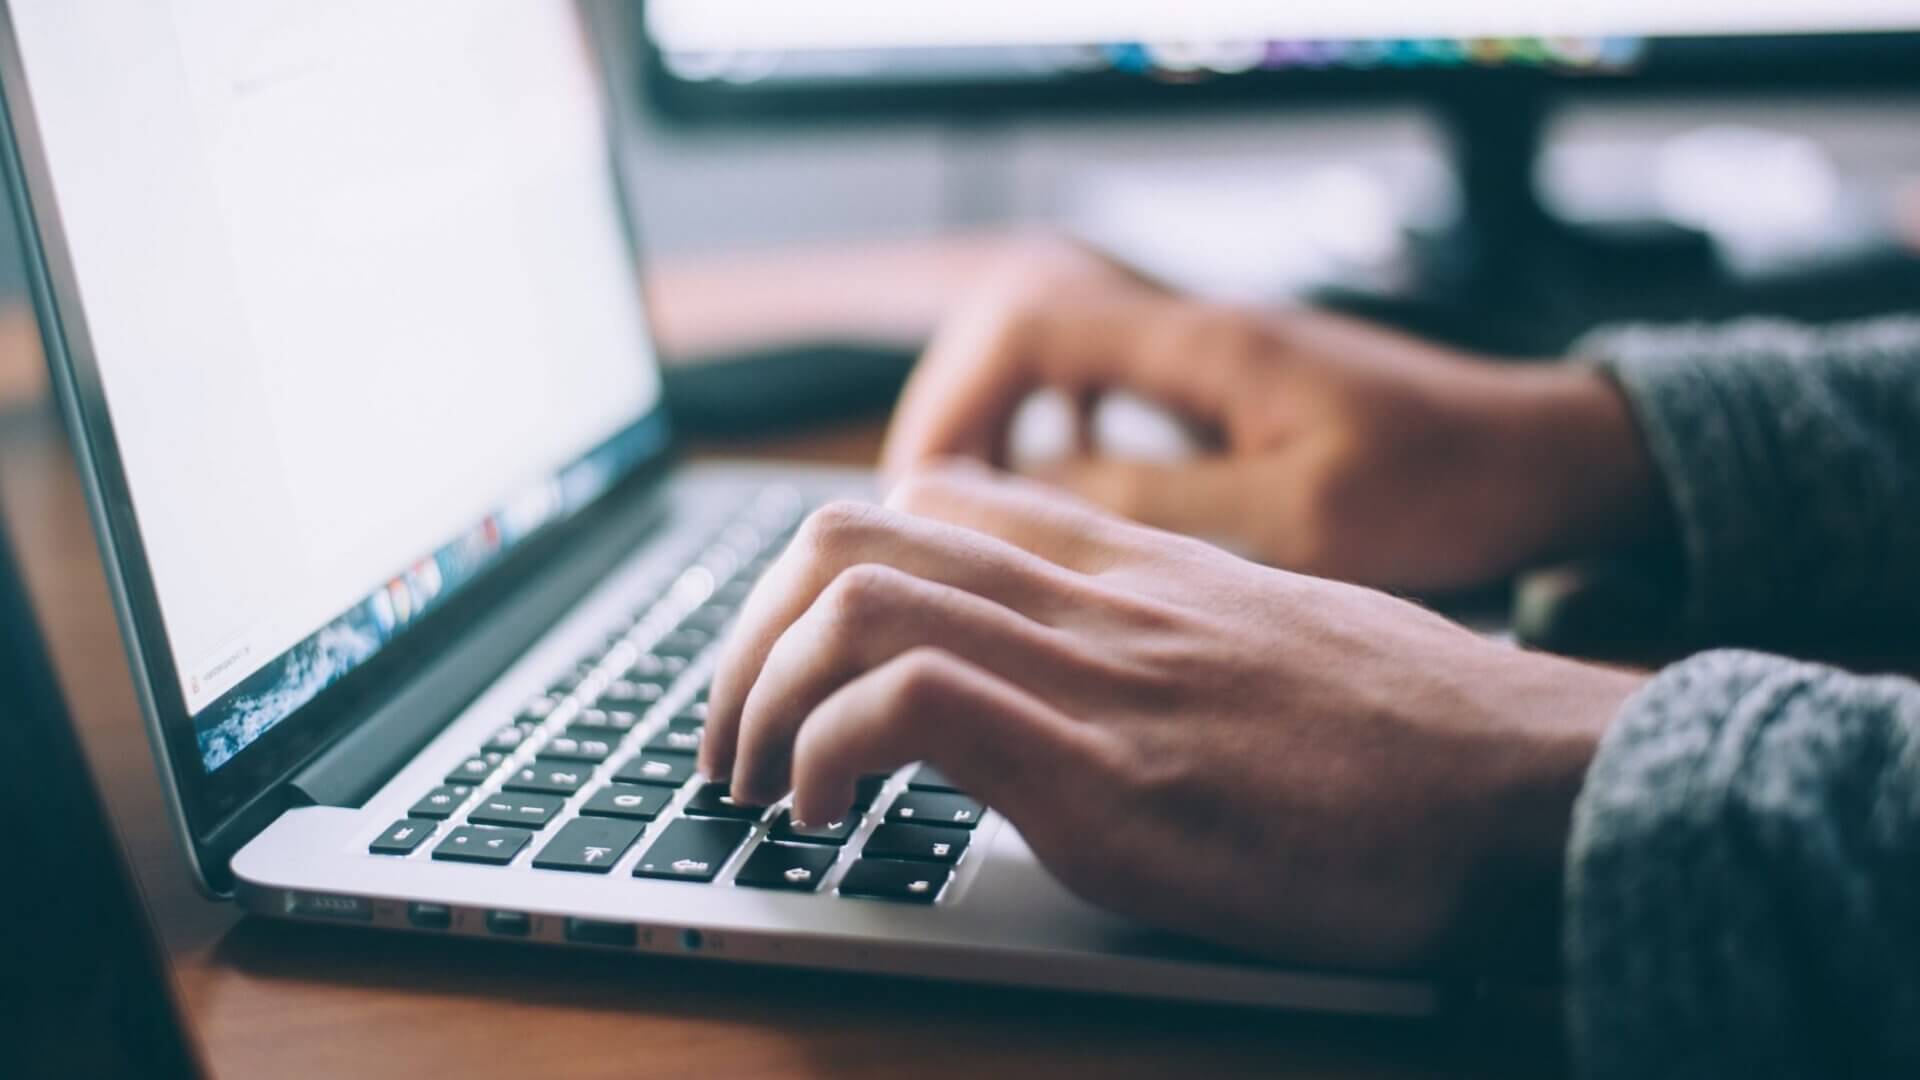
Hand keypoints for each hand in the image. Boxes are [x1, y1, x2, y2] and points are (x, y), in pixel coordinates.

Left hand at [702, 466, 1645, 971]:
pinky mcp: (1111, 776)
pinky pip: (909, 704)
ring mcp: (1099, 676)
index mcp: (1134, 565)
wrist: (1537, 785)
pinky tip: (825, 818)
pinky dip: (825, 752)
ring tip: (754, 784)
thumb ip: (1167, 632)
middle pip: (851, 532)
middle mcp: (1098, 597)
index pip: (931, 500)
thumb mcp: (1276, 641)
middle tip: (732, 735)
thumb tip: (1093, 677)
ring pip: (853, 597)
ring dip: (757, 694)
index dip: (823, 573)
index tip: (796, 662)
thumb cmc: (1422, 734)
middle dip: (747, 635)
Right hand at [883, 273, 1664, 592]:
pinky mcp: (1232, 393)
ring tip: (974, 518)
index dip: (953, 402)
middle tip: (925, 514)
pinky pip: (1109, 393)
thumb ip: (1152, 504)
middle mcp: (1196, 332)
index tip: (921, 494)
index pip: (1026, 325)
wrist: (1551, 460)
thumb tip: (1013, 502)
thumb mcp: (1294, 517)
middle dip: (957, 413)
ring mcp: (1213, 358)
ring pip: (1060, 362)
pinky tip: (1067, 506)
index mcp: (1203, 344)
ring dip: (1004, 429)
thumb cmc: (1448, 487)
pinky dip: (1063, 441)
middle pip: (1020, 329)